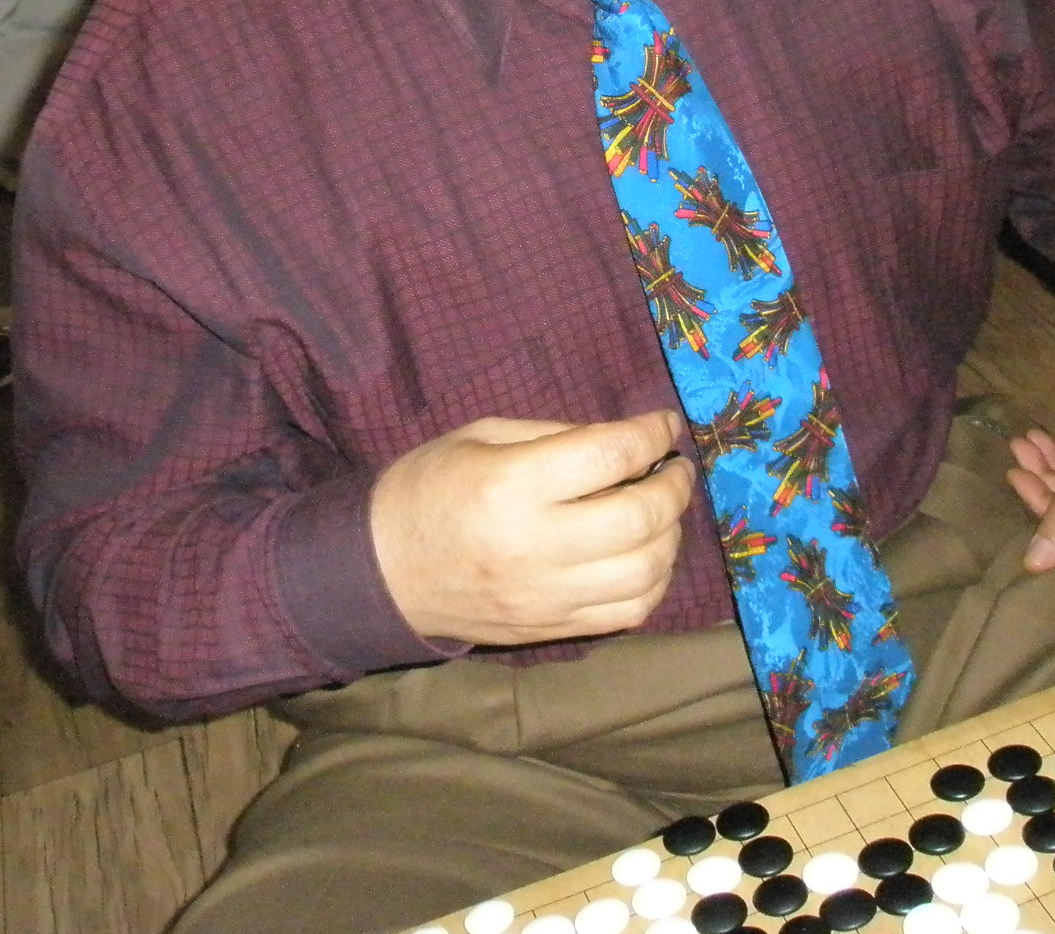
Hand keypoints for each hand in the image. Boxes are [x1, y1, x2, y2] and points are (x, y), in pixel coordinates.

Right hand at [370, 409, 695, 645]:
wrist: (380, 572)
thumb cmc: (428, 489)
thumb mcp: (479, 437)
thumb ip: (553, 436)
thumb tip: (624, 442)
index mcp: (511, 484)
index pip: (610, 455)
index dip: (651, 434)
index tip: (665, 425)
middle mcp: (535, 544)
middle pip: (639, 516)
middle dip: (674, 485)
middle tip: (674, 469)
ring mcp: (547, 595)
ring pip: (647, 571)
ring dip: (672, 535)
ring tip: (662, 512)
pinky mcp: (553, 628)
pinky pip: (631, 612)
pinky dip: (655, 580)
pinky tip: (646, 555)